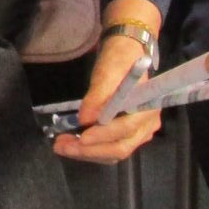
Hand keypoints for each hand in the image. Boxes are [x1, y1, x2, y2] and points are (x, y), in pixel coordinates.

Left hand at [54, 33, 160, 165]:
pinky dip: (91, 149)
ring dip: (87, 152)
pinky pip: (110, 148)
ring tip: (61, 145)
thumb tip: (85, 120)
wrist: (126, 56)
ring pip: (113, 152)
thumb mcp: (106, 73)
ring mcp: (139, 133)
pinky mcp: (128, 135)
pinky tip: (73, 144)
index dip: (102, 136)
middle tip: (61, 146)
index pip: (125, 129)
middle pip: (120, 147)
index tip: (80, 138)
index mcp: (147, 109)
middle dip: (89, 150)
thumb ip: (97, 97)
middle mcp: (146, 126)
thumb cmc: (119, 61)